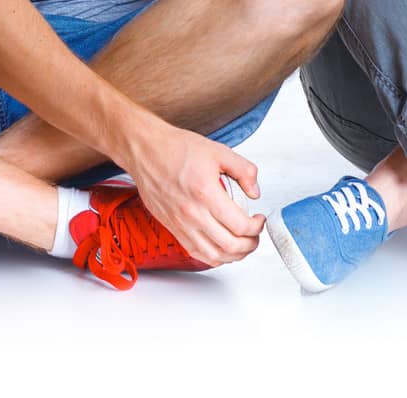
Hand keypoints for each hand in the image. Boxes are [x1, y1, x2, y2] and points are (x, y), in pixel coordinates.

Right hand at [116, 119, 264, 266]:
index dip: (256, 227)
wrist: (146, 152)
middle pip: (229, 246)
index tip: (259, 219)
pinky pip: (196, 253)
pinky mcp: (172, 228)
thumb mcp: (219, 151)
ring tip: (243, 244)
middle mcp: (192, 214)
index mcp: (206, 193)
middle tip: (255, 234)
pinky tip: (222, 248)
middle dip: (250, 244)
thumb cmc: (176, 149)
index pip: (240, 225)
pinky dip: (214, 257)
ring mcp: (180, 224)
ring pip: (213, 256)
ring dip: (234, 255)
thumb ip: (244, 170)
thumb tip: (255, 192)